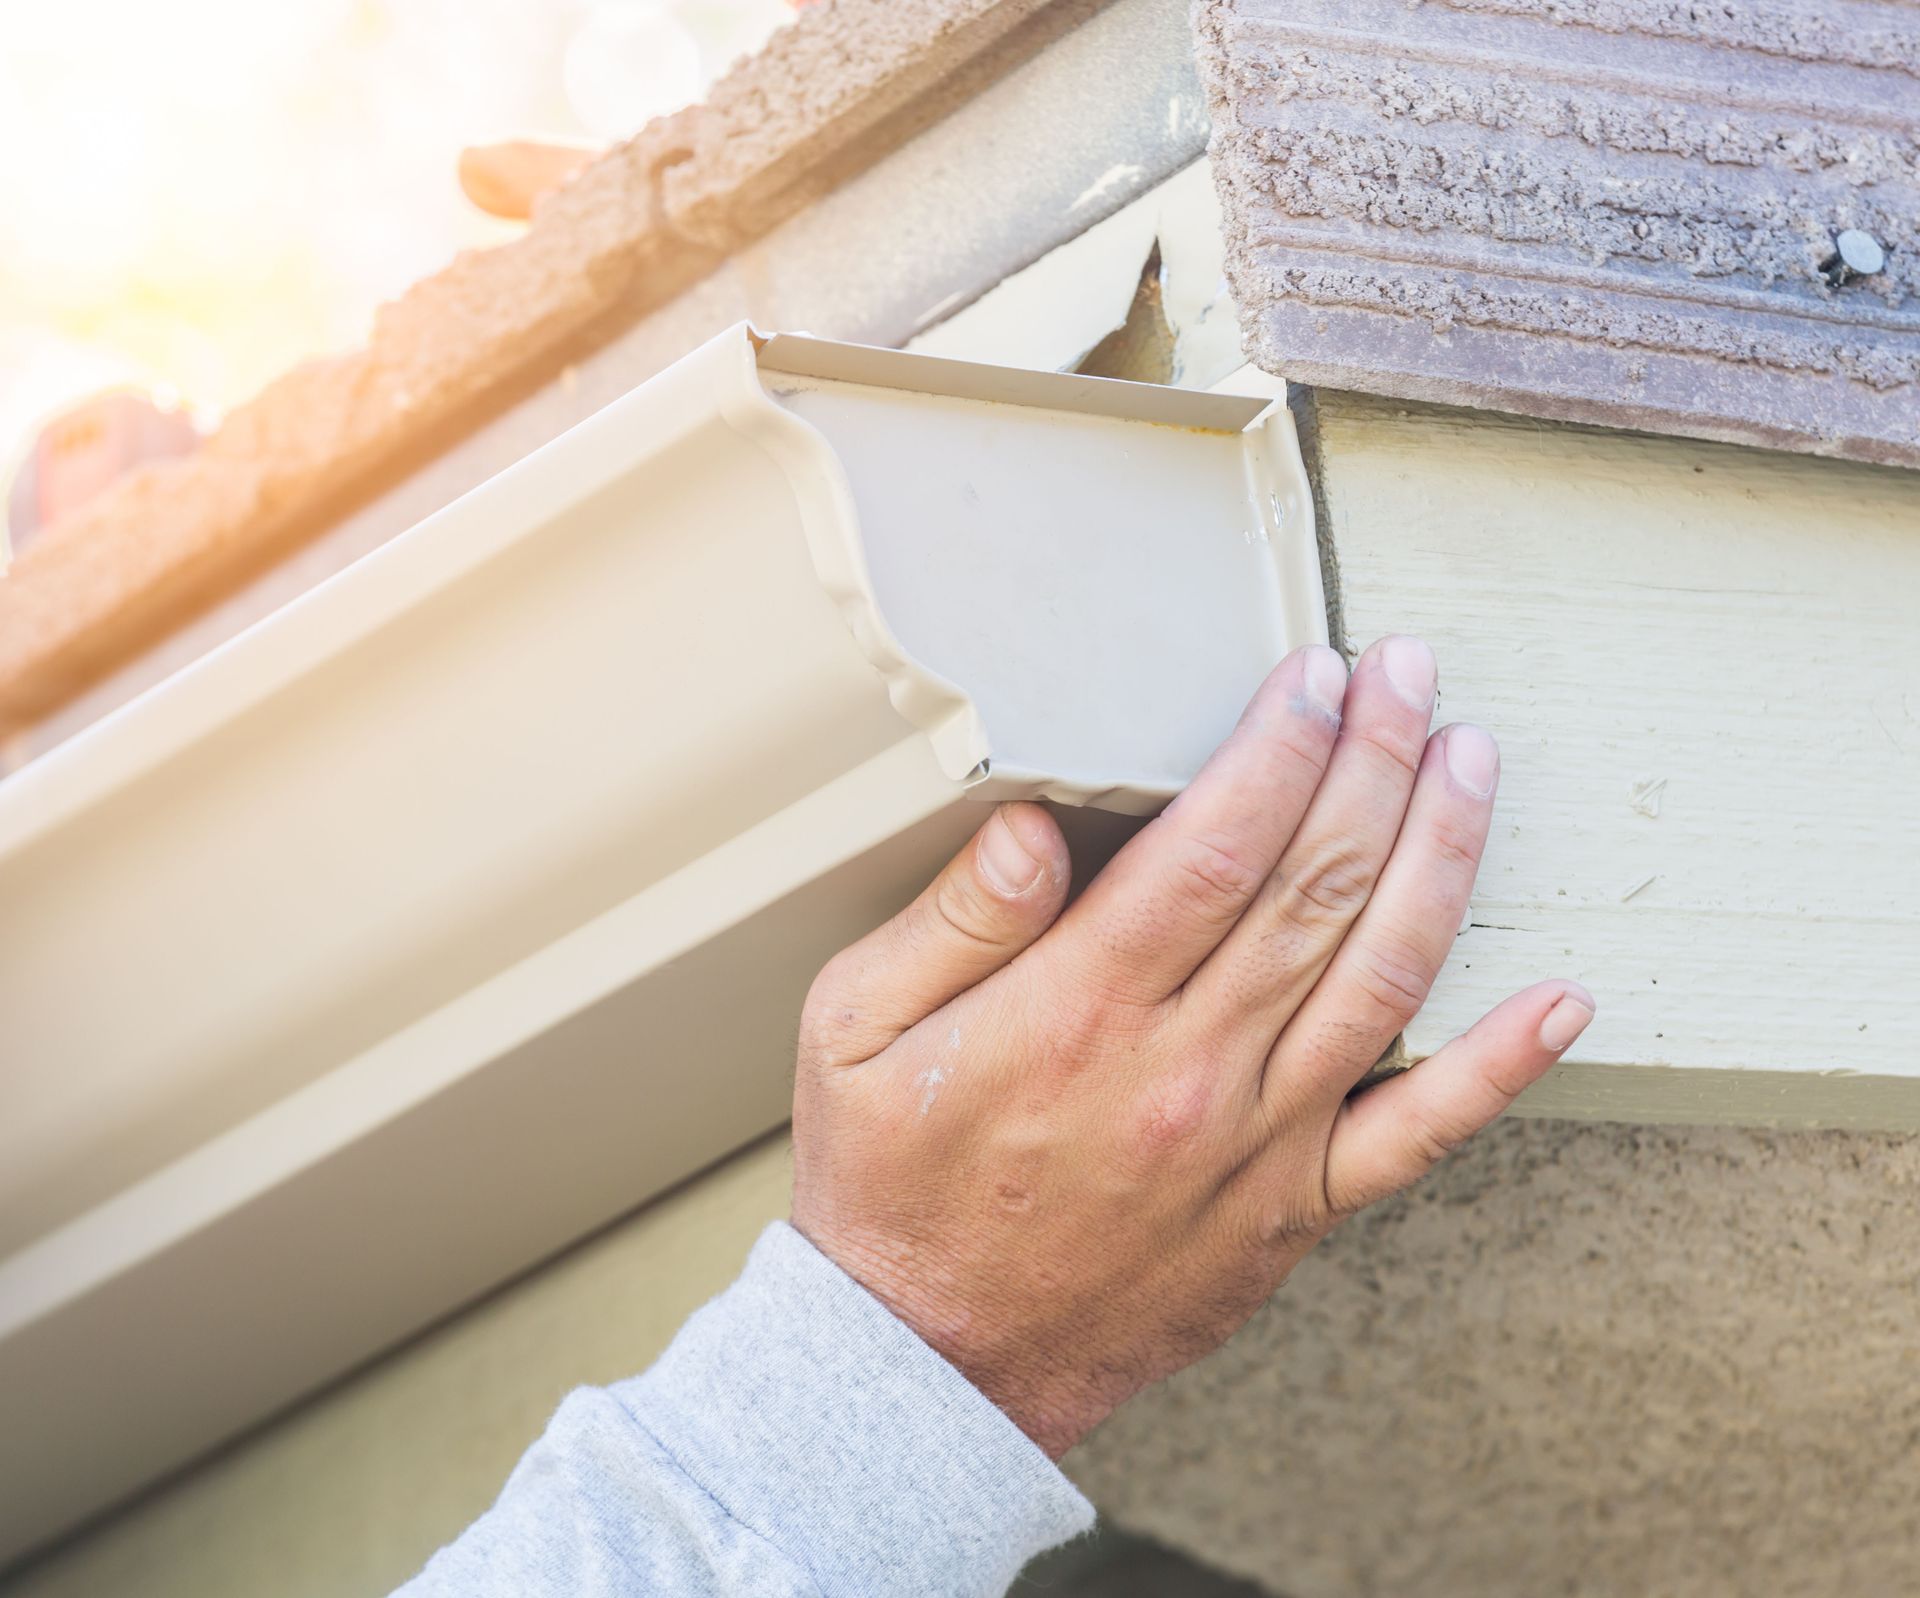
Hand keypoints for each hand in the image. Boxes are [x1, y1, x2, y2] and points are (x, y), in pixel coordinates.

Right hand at [790, 639, 1593, 1458]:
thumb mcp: (856, 1029)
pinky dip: (1501, 1066)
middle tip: (1407, 674)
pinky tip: (1561, 999)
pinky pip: (1418, 1136)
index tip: (1313, 674)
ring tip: (1473, 763)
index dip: (1280, 744)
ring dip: (1440, 857)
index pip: (1216, 844)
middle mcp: (1185, 1069)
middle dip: (1374, 759)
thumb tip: (1036, 828)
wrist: (931, 1360)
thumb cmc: (889, 1180)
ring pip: (1381, 977)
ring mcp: (1254, 1143)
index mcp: (1078, 1011)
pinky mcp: (1290, 1210)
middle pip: (1315, 885)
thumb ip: (954, 921)